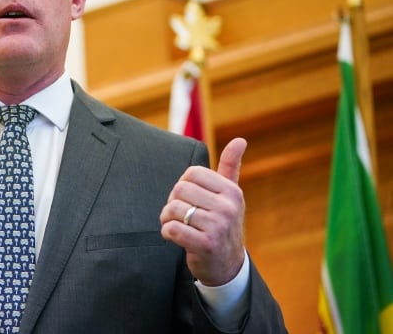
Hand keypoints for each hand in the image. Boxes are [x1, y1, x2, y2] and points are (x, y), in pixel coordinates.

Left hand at [160, 137, 246, 285]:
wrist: (227, 266)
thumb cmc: (222, 224)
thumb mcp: (230, 196)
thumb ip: (230, 167)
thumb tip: (240, 140)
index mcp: (232, 191)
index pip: (191, 173)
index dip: (183, 186)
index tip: (188, 199)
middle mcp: (228, 207)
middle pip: (179, 189)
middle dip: (173, 202)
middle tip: (180, 215)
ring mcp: (218, 226)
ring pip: (173, 209)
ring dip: (167, 218)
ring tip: (176, 225)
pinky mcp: (205, 245)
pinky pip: (172, 228)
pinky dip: (167, 232)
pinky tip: (176, 237)